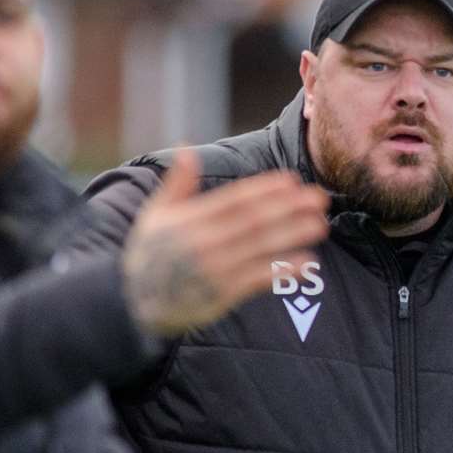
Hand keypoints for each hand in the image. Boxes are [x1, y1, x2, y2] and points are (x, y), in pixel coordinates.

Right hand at [122, 150, 328, 336]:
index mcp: (189, 220)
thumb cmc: (147, 255)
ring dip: (294, 235)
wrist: (132, 303)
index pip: (234, 200)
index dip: (265, 190)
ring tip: (320, 224)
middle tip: (319, 198)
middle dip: (289, 208)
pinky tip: (307, 263)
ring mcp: (214, 270)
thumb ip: (177, 184)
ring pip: (261, 248)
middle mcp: (203, 242)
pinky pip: (258, 280)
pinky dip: (283, 271)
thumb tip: (186, 149)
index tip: (291, 181)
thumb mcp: (154, 215)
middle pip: (254, 221)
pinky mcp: (221, 296)